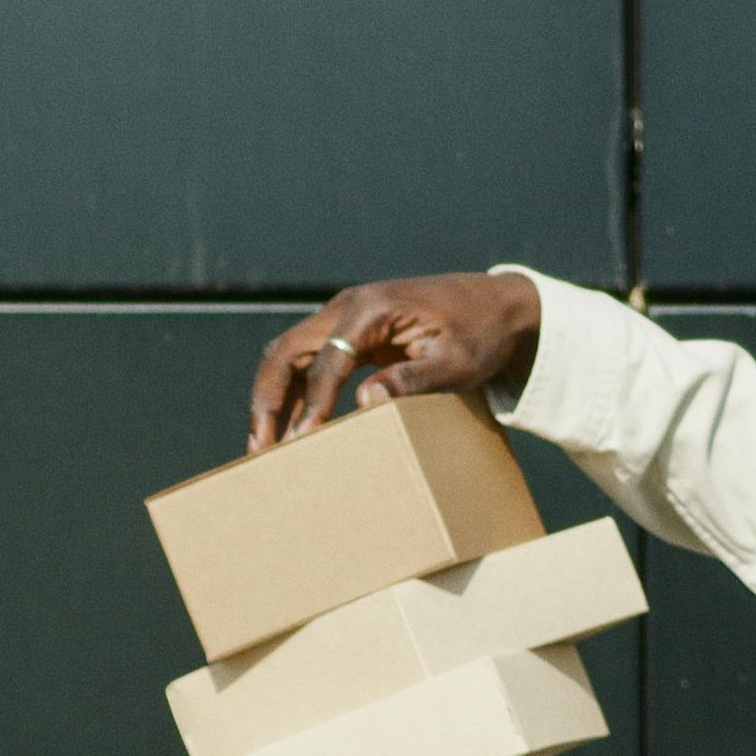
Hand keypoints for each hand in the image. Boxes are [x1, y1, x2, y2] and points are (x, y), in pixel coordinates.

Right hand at [249, 271, 542, 450]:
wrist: (496, 306)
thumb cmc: (479, 333)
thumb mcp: (456, 362)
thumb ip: (413, 379)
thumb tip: (367, 401)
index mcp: (371, 308)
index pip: (326, 361)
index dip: (310, 405)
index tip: (298, 444)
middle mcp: (348, 306)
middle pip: (287, 351)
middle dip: (268, 400)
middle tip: (259, 449)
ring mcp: (345, 317)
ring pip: (289, 355)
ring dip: (273, 398)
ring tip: (263, 446)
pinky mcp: (350, 332)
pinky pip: (310, 361)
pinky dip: (295, 393)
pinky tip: (292, 428)